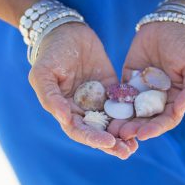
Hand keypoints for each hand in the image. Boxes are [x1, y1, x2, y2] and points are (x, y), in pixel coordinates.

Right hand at [28, 23, 137, 158]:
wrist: (69, 32)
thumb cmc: (51, 53)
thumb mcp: (43, 73)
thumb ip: (50, 96)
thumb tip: (64, 119)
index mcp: (65, 109)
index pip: (79, 130)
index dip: (92, 138)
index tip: (109, 142)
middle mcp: (83, 109)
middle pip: (97, 131)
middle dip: (111, 143)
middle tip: (127, 152)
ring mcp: (98, 100)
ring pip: (111, 122)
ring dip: (123, 135)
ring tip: (135, 145)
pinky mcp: (112, 89)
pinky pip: (122, 105)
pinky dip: (130, 116)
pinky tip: (141, 123)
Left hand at [110, 22, 184, 140]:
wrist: (165, 26)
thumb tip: (180, 110)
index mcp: (175, 100)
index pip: (166, 120)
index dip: (156, 128)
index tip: (144, 134)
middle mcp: (157, 100)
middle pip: (146, 120)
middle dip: (136, 128)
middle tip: (124, 134)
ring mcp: (141, 93)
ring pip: (131, 112)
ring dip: (123, 122)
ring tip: (113, 129)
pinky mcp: (127, 83)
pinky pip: (119, 96)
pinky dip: (113, 105)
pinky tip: (106, 112)